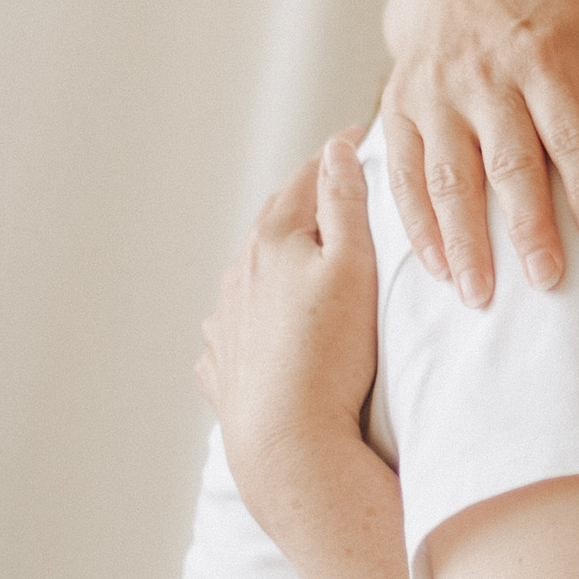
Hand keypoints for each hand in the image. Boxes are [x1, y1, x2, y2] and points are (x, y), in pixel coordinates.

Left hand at [198, 136, 380, 525]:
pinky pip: (234, 330)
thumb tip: (334, 151)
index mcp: (271, 240)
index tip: (356, 138)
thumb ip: (344, 204)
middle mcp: (238, 275)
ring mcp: (224, 323)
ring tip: (299, 260)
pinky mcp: (223, 368)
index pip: (305, 181)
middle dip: (300, 204)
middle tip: (329, 188)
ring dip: (274, 261)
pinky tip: (262, 327)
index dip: (334, 157)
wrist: (287, 441)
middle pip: (272, 224)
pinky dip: (251, 317)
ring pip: (249, 276)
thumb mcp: (354, 267)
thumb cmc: (331, 354)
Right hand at [380, 0, 578, 305]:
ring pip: (448, 175)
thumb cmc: (548, 5)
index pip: (572, 133)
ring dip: (463, 239)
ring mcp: (435, 90)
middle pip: (508, 161)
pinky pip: (403, 170)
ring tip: (481, 294)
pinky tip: (436, 265)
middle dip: (526, 227)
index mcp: (543, 56)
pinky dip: (415, 222)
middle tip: (546, 283)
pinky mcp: (398, 102)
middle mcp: (485, 74)